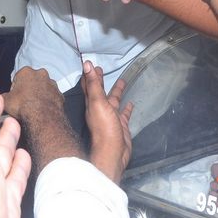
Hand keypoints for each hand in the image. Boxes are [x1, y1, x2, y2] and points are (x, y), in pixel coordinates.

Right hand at [2, 66, 64, 122]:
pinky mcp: (60, 94)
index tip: (15, 97)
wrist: (42, 117)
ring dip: (39, 94)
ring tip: (34, 106)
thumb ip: (2, 97)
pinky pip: (52, 97)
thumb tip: (0, 98)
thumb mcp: (5, 101)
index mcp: (26, 72)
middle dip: (29, 88)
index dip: (15, 88)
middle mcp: (41, 74)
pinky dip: (48, 101)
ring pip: (44, 87)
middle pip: (32, 80)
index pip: (17, 78)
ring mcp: (52, 84)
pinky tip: (43, 110)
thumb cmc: (23, 106)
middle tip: (24, 101)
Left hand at [82, 61, 132, 183]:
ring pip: (113, 101)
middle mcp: (100, 109)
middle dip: (100, 80)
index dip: (89, 75)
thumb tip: (86, 64)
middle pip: (100, 91)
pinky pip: (124, 113)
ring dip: (116, 92)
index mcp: (92, 103)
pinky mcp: (121, 125)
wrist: (113, 153)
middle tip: (102, 69)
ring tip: (122, 81)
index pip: (89, 85)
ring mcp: (111, 117)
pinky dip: (127, 108)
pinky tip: (131, 103)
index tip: (90, 64)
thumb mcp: (98, 103)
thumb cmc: (104, 127)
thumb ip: (94, 84)